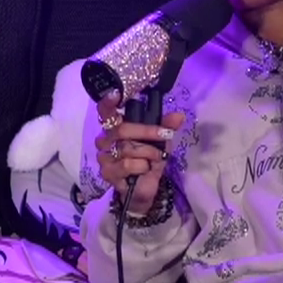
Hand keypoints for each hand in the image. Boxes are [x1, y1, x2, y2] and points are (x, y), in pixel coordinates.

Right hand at [93, 94, 184, 214]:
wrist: (143, 189)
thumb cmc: (148, 160)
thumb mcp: (160, 141)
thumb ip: (167, 126)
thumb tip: (179, 116)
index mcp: (115, 127)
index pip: (105, 112)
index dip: (108, 103)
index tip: (115, 94)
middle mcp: (105, 139)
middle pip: (122, 129)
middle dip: (148, 132)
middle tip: (165, 135)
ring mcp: (104, 156)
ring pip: (128, 148)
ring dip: (148, 153)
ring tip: (154, 158)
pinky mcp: (107, 172)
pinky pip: (128, 164)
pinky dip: (142, 167)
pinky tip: (144, 170)